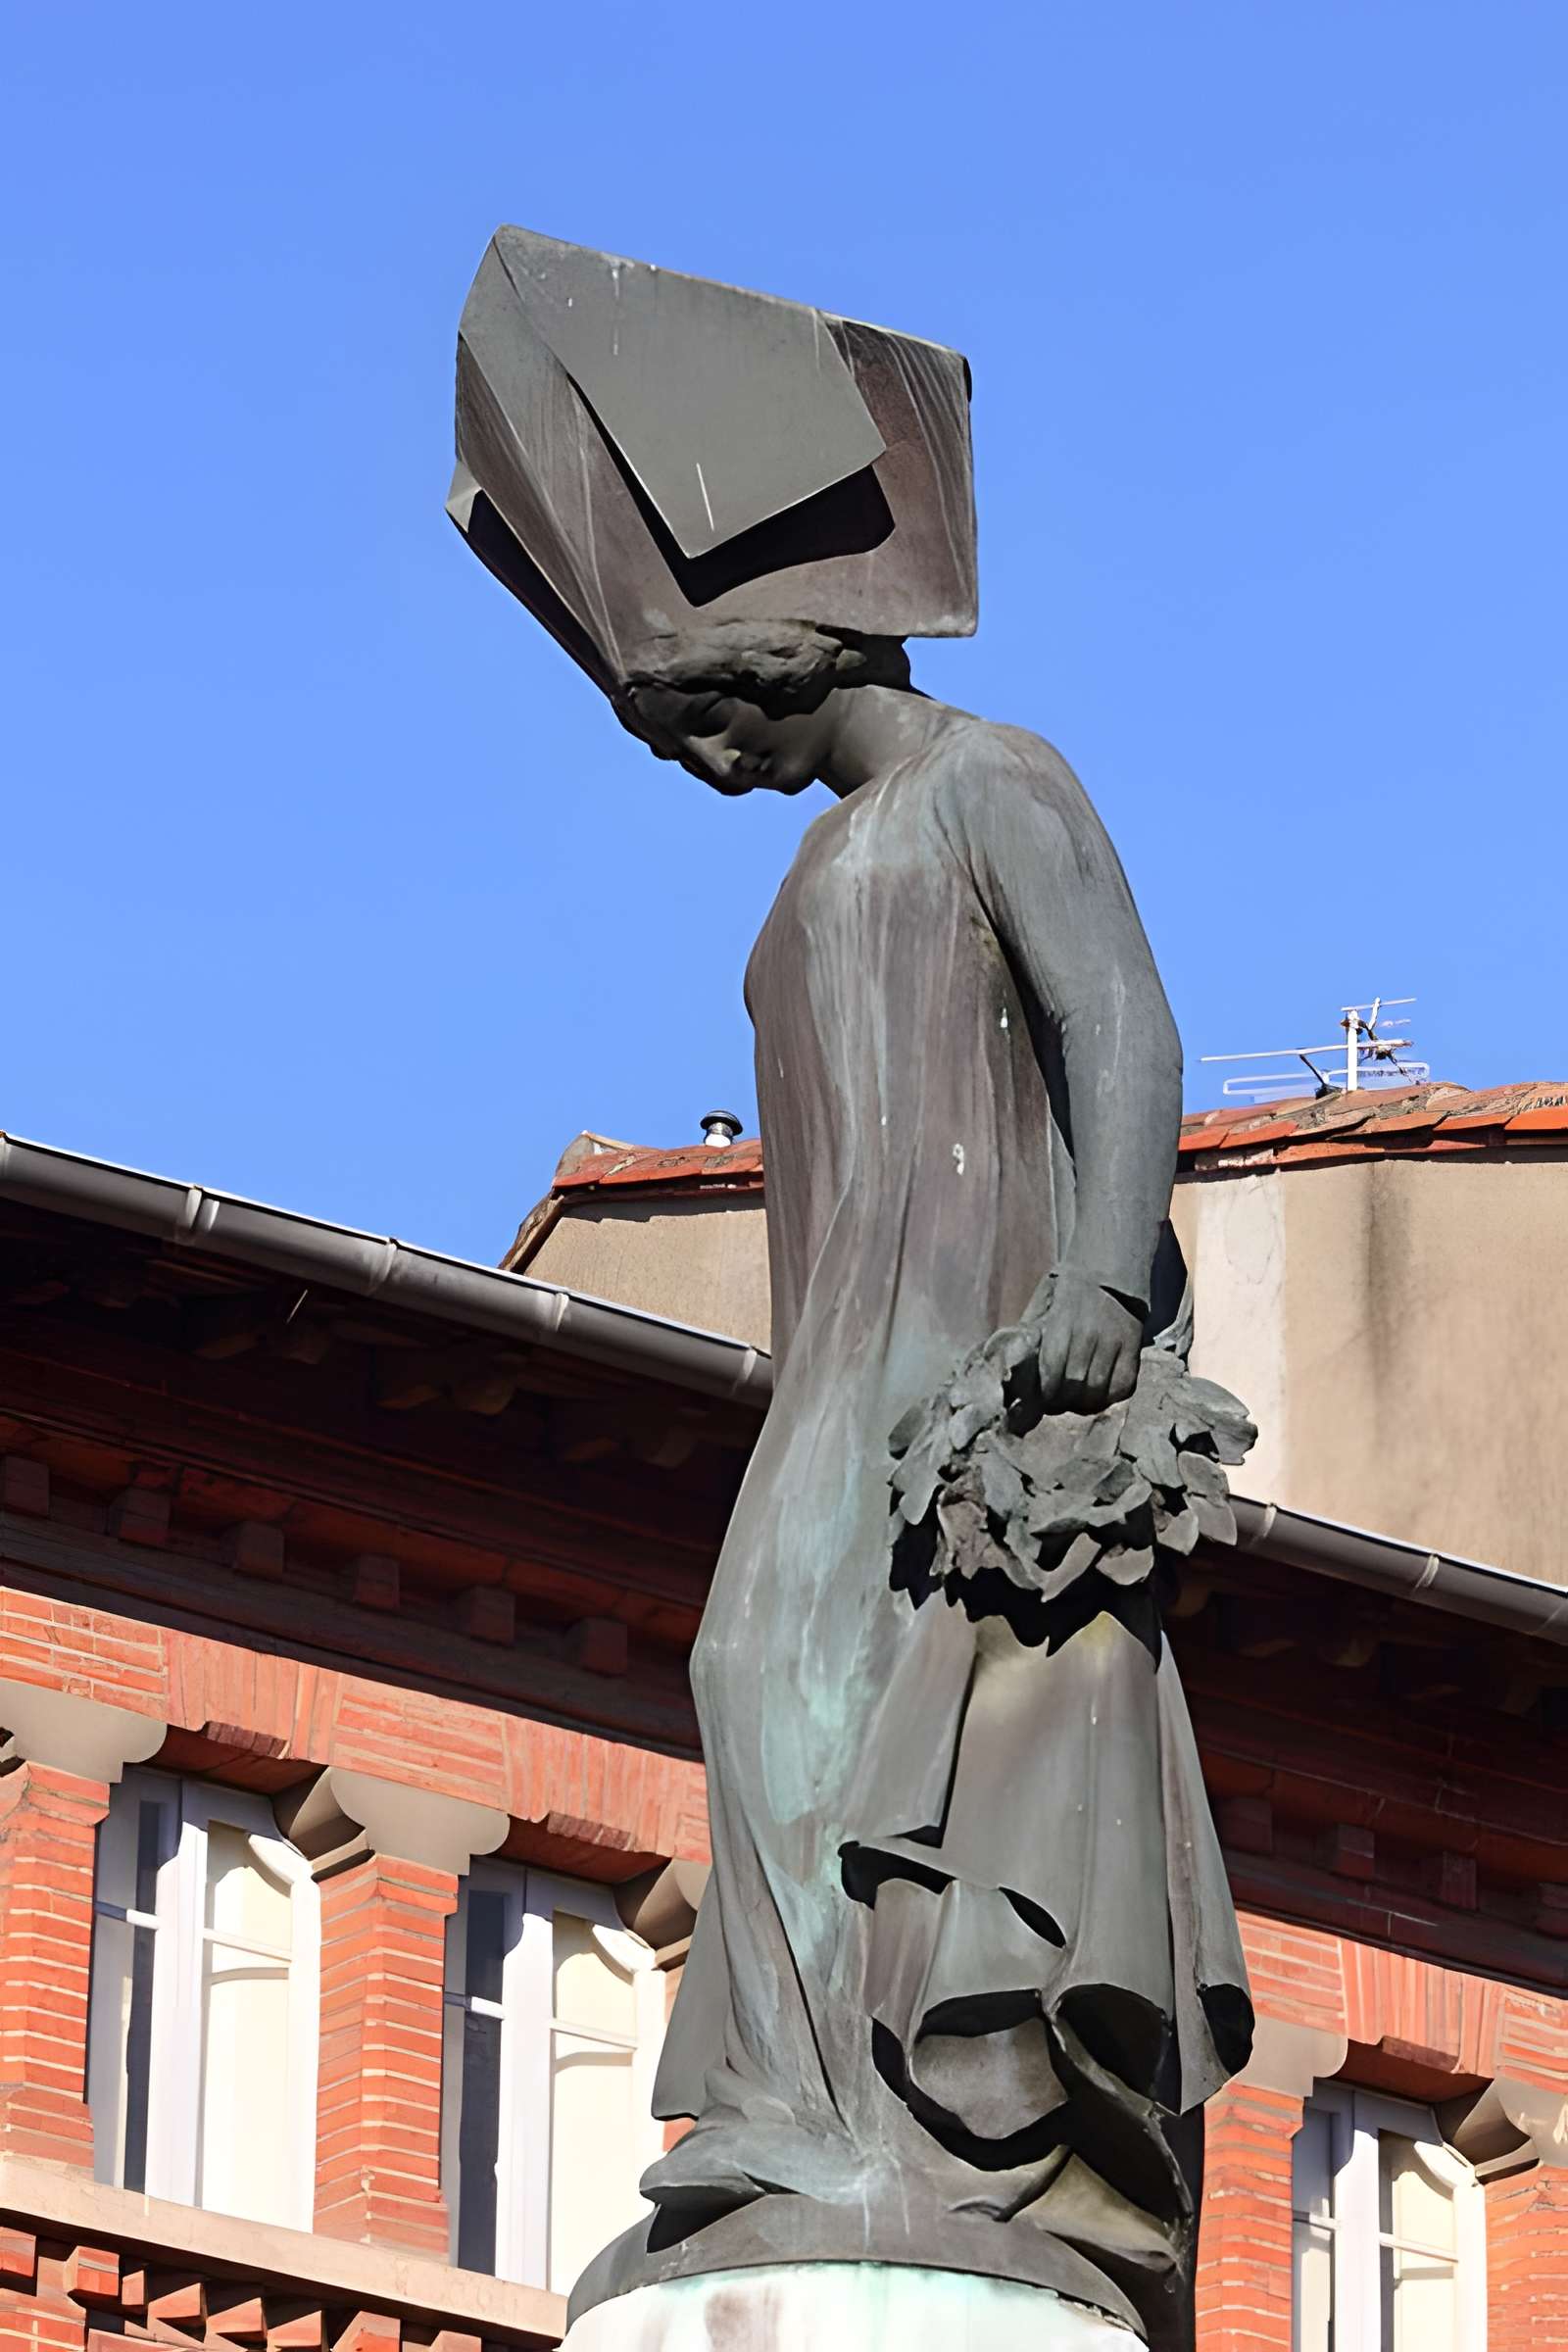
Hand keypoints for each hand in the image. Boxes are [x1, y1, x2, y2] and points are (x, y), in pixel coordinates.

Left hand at [1023, 1268, 1142, 1415]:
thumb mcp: (1043, 1305)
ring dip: (1084, 1404)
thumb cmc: (1067, 1292)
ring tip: (1076, 1402)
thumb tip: (1014, 1368)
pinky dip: (1109, 1397)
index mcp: (1062, 1324)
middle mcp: (1089, 1334)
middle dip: (1062, 1401)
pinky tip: (1099, 1395)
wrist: (1106, 1271)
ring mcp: (1114, 1342)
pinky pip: (1123, 1386)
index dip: (1046, 1393)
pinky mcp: (1133, 1348)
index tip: (1042, 1397)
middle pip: (1075, 1386)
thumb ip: (1031, 1335)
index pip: (1051, 1373)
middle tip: (1058, 1402)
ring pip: (1098, 1391)